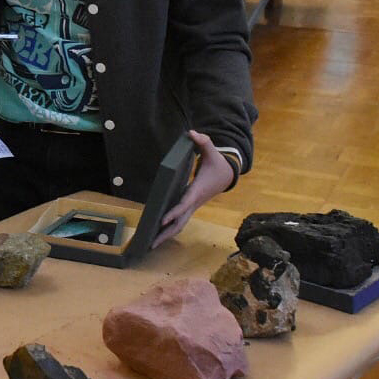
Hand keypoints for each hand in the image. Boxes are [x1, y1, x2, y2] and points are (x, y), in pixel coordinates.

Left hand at [152, 130, 234, 247]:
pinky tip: (157, 234)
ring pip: (179, 224)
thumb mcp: (212, 151)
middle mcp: (194, 202)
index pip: (184, 204)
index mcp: (197, 191)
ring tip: (150, 244)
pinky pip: (179, 220)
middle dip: (166, 233)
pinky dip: (169, 228)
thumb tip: (192, 133)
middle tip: (151, 243)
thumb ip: (203, 142)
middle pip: (180, 221)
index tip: (163, 220)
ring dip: (166, 234)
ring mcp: (192, 206)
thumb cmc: (217, 164)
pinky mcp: (190, 206)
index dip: (174, 212)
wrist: (228, 174)